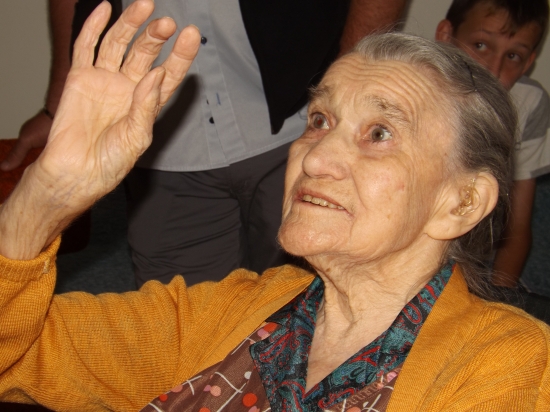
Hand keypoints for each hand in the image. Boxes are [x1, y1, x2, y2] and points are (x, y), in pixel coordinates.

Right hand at [0, 0, 199, 259]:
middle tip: (166, 23)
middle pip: (145, 53)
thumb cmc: (110, 162)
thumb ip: (147, 105)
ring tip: (144, 7)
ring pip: (119, 44)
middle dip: (155, 37)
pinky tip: (104, 9)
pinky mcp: (80, 78)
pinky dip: (93, 26)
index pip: (169, 73)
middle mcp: (129, 88)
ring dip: (131, 25)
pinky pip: (86, 46)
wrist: (76, 172)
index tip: (191, 35)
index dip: (180, 55)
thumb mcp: (137, 136)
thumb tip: (158, 72)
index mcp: (148, 103)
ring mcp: (104, 80)